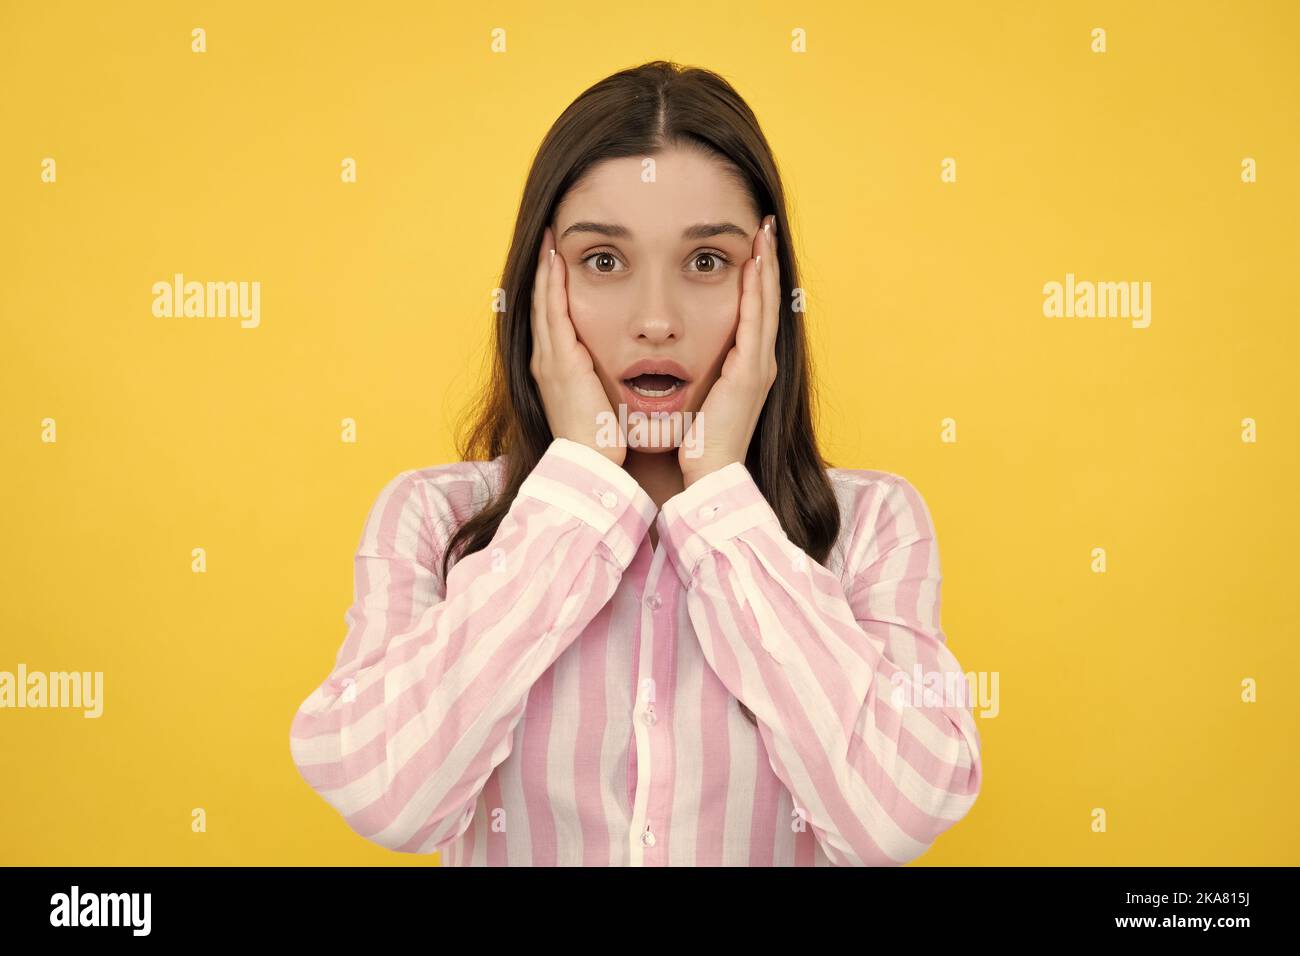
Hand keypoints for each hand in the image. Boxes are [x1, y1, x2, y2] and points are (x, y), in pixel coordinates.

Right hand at [529, 226, 625, 466]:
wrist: (592, 467)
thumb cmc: (602, 442)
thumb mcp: (600, 403)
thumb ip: (603, 382)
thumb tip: (618, 371)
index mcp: (556, 369)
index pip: (551, 318)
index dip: (553, 288)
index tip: (558, 260)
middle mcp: (545, 361)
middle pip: (540, 304)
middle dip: (544, 271)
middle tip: (548, 238)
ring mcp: (549, 360)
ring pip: (543, 303)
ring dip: (546, 269)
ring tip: (550, 239)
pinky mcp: (560, 362)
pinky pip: (553, 313)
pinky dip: (554, 285)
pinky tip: (557, 260)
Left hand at [679, 214, 779, 486]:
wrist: (710, 477)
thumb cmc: (700, 444)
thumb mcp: (702, 399)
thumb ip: (701, 375)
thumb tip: (681, 357)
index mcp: (747, 367)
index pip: (754, 310)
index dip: (756, 277)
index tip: (754, 244)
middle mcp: (759, 362)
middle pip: (767, 300)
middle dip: (767, 261)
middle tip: (766, 224)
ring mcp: (759, 367)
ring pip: (766, 304)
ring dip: (766, 266)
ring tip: (765, 232)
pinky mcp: (750, 374)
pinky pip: (755, 323)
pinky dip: (756, 292)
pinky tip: (754, 264)